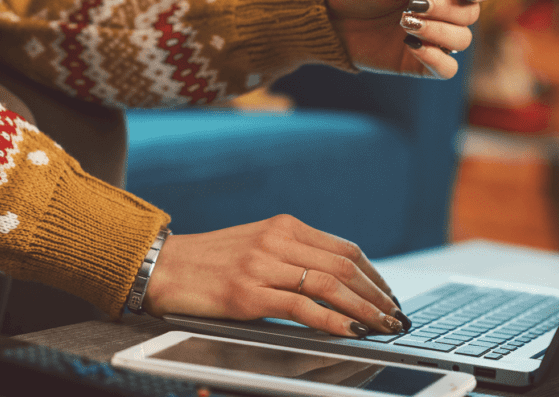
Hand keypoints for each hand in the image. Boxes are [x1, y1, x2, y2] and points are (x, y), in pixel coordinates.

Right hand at [143, 215, 408, 336]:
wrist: (163, 267)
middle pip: (344, 266)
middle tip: (394, 315)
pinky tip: (350, 331)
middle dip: (376, 294)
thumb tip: (336, 280)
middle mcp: (277, 240)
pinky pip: (302, 308)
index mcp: (284, 226)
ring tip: (381, 326)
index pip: (344, 248)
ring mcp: (263, 266)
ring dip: (363, 309)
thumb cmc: (210, 261)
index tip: (388, 294)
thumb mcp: (257, 244)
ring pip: (329, 286)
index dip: (373, 274)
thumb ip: (293, 254)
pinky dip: (332, 321)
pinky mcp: (249, 294)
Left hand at [326, 0, 507, 78]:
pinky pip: (448, 69)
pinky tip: (412, 46)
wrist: (328, 16)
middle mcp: (446, 7)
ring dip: (437, 31)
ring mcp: (435, 35)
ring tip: (404, 22)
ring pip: (463, 40)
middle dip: (446, 9)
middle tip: (413, 4)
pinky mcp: (422, 61)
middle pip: (473, 13)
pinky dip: (436, 58)